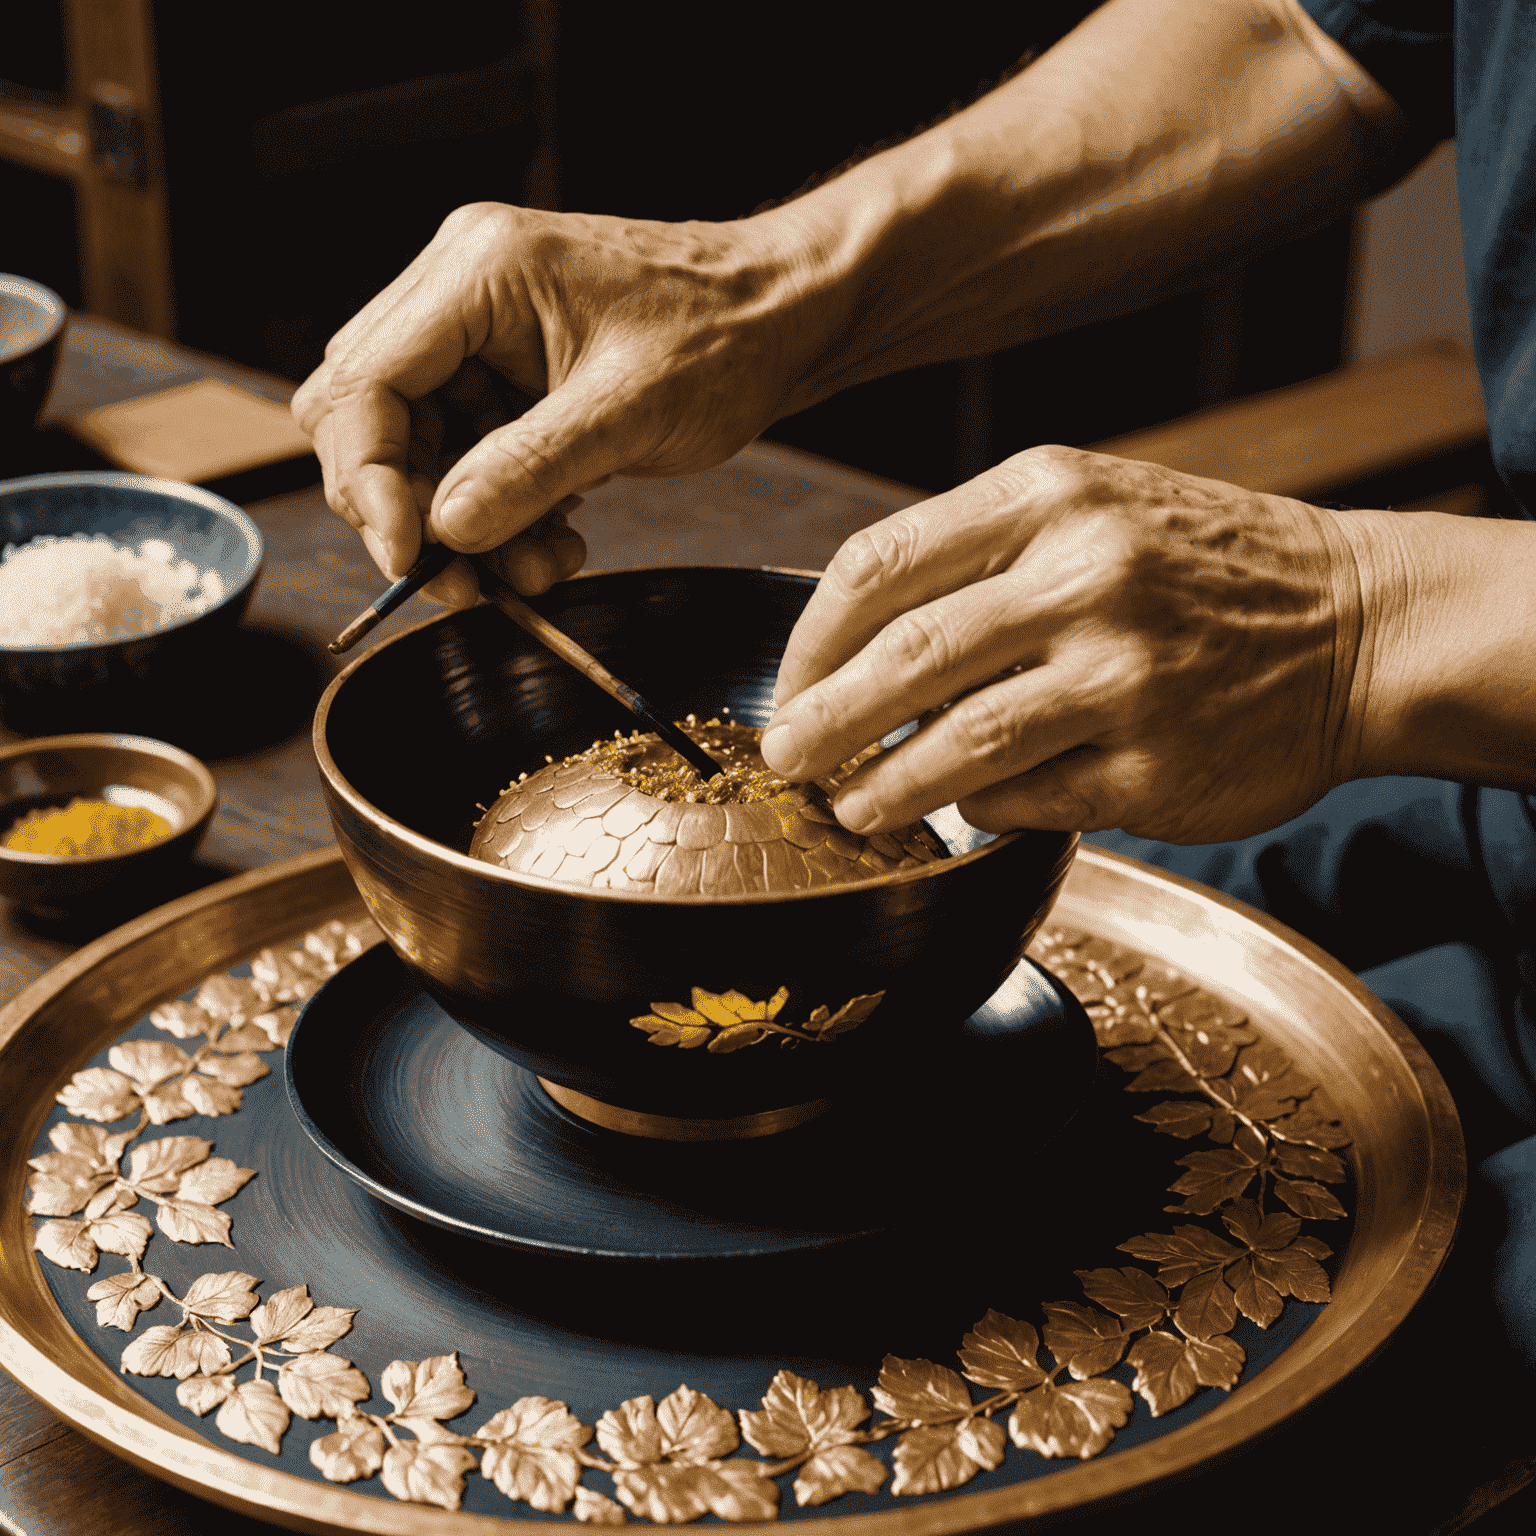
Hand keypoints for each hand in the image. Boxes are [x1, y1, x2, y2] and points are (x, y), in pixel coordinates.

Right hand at [292, 202, 818, 603]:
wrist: (783, 317)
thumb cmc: (725, 337)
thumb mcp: (630, 412)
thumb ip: (529, 469)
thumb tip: (444, 531)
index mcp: (477, 273)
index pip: (363, 383)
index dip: (368, 481)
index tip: (410, 558)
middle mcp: (460, 294)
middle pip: (370, 419)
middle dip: (411, 511)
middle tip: (466, 582)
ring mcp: (481, 336)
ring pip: (420, 452)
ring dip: (466, 528)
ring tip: (541, 569)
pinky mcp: (507, 377)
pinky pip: (469, 460)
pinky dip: (501, 516)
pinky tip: (556, 543)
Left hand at [761, 446, 1375, 844]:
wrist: (1361, 621)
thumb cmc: (1201, 567)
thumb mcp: (1093, 508)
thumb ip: (979, 558)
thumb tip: (851, 649)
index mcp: (1050, 494)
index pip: (879, 565)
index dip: (810, 640)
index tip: (789, 686)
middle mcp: (1087, 573)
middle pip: (905, 658)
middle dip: (822, 721)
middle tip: (784, 759)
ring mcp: (1127, 673)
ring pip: (960, 742)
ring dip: (885, 786)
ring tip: (849, 807)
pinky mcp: (1158, 764)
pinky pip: (1032, 800)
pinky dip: (980, 811)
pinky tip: (961, 814)